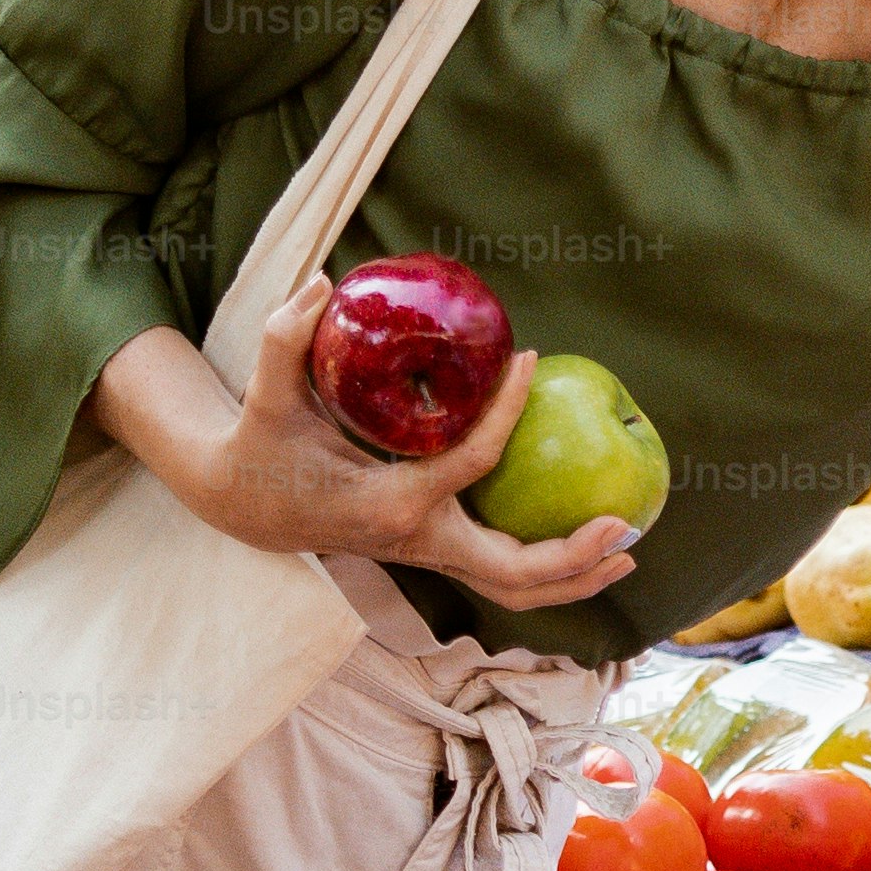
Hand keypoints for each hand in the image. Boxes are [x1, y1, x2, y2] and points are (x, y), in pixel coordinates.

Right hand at [94, 281, 638, 611]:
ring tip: (628, 544)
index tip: (532, 360)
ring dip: (574, 577)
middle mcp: (418, 540)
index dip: (508, 410)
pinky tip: (587, 537)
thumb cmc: (261, 442)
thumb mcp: (265, 393)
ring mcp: (429, 555)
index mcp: (390, 505)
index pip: (473, 461)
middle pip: (512, 571)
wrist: (242, 503)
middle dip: (573, 555)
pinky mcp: (434, 552)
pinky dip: (549, 569)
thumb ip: (283, 338)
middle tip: (622, 518)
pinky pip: (502, 575)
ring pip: (514, 589)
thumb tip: (320, 282)